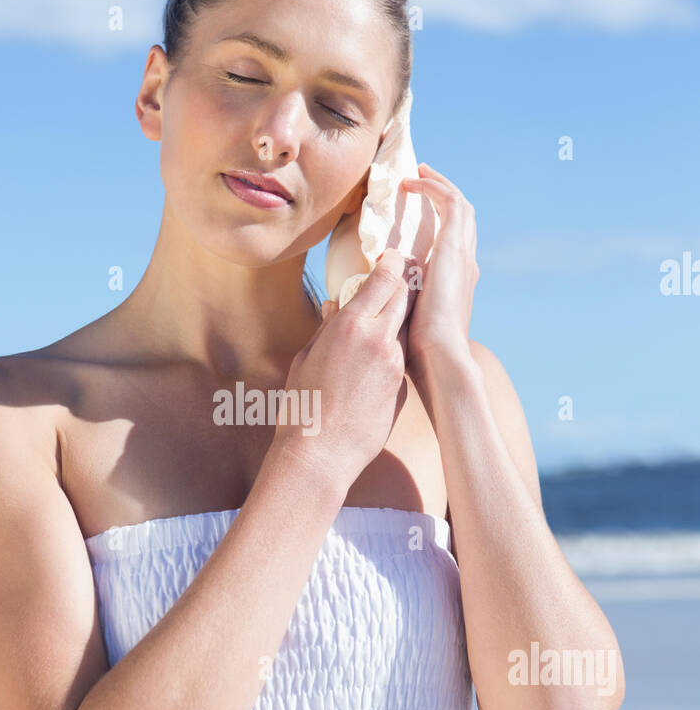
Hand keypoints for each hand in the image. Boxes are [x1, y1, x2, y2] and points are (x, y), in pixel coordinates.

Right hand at [272, 249, 414, 490]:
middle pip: (405, 295)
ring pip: (407, 325)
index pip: (385, 278)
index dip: (392, 262)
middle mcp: (379, 339)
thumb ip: (326, 327)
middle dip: (402, 282)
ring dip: (400, 314)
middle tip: (398, 275)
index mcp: (351, 325)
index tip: (391, 255)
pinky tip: (381, 352)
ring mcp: (395, 364)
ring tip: (390, 311)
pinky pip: (403, 355)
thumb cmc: (303, 406)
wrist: (320, 454)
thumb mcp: (306, 358)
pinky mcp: (402, 386)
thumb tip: (335, 305)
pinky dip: (396, 345)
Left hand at [400, 163, 478, 378]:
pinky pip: (451, 203)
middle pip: (460, 220)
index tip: (414, 214)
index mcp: (455, 284)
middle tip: (419, 181)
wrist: (441, 358)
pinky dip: (435, 188)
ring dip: (439, 185)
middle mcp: (464, 266)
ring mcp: (462, 256)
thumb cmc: (420, 355)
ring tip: (418, 173)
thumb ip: (390, 311)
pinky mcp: (454, 248)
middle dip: (441, 196)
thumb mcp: (404, 326)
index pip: (450, 245)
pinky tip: (413, 183)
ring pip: (459, 206)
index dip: (436, 225)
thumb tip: (359, 306)